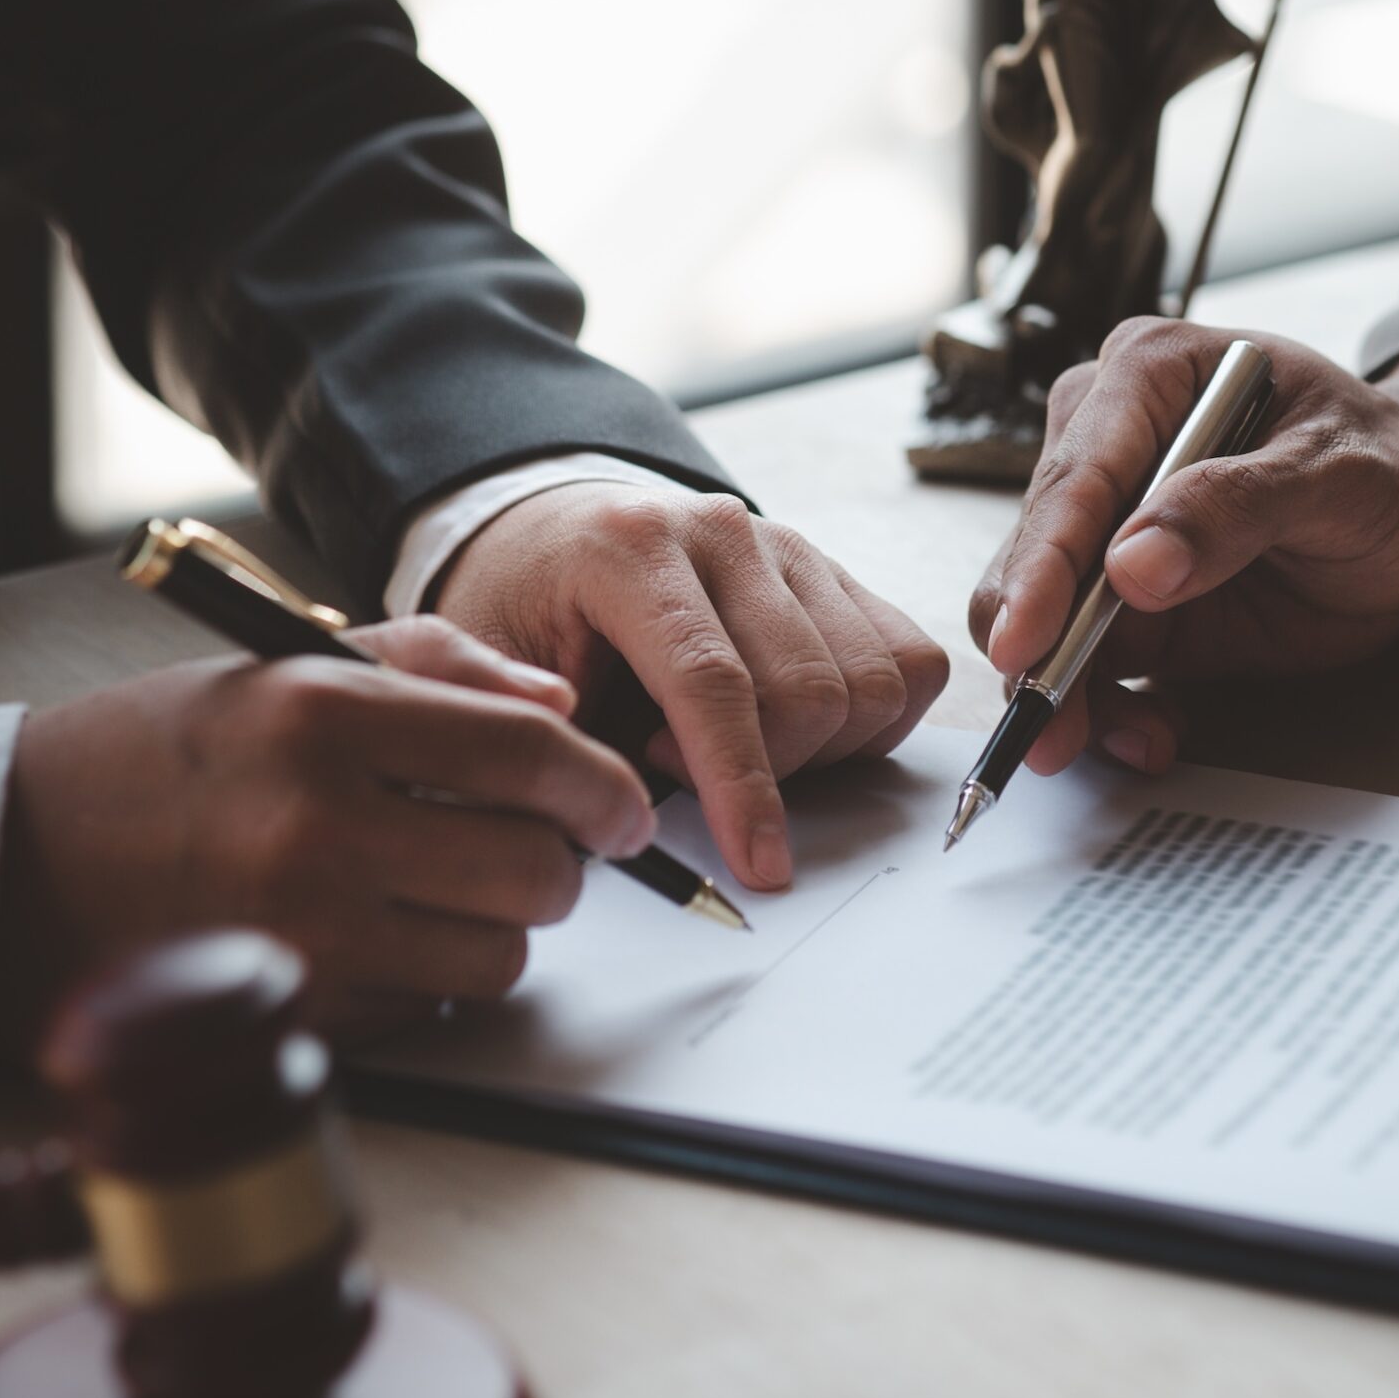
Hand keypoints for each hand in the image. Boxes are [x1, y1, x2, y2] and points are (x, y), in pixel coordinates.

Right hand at [0, 618, 655, 1065]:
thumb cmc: (167, 751)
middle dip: (559, 864)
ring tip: (441, 890)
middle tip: (533, 847)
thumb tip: (561, 713)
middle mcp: (318, 826)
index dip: (602, 787)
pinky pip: (426, 1010)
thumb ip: (442, 670)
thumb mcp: (291, 664)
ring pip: (497, 958)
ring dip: (497, 930)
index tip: (624, 808)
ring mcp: (301, 933)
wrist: (19, 855)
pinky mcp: (288, 1013)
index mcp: (325, 715)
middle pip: (534, 870)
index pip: (528, 754)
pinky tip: (377, 932)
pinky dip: (428, 979)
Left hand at [435, 486, 948, 893]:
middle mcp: (721, 530)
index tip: (756, 867)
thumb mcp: (489, 672)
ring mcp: (788, 544)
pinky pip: (908, 664)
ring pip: (871, 681)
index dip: (739, 784)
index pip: (711, 679)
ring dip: (821, 752)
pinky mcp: (834, 571)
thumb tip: (616, 807)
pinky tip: (795, 731)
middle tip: (676, 772)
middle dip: (768, 773)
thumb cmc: (527, 616)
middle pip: (807, 690)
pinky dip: (872, 724)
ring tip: (734, 746)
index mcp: (627, 547)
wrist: (555, 537)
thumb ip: (538, 733)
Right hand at [969, 320, 1398, 781]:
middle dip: (1038, 642)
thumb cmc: (1392, 465)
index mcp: (1151, 373)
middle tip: (1045, 724)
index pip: (1080, 473)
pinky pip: (1087, 656)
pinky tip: (1148, 733)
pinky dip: (1105, 705)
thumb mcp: (1338, 476)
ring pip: (1047, 611)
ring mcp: (1110, 520)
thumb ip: (1236, 507)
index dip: (1043, 561)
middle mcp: (1110, 437)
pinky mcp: (1123, 592)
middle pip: (1041, 547)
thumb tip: (1132, 563)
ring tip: (1105, 741)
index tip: (1023, 638)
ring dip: (1065, 687)